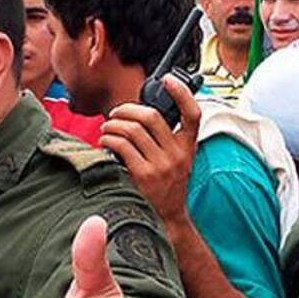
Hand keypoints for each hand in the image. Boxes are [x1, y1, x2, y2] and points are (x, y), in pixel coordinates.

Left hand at [100, 75, 199, 225]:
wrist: (168, 218)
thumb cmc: (168, 185)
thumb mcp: (179, 160)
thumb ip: (168, 138)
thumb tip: (141, 114)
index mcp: (188, 147)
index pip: (193, 114)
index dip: (181, 93)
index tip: (168, 80)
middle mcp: (178, 155)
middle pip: (152, 117)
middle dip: (128, 110)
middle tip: (116, 113)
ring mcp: (162, 166)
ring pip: (133, 130)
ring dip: (113, 125)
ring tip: (107, 128)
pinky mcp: (144, 175)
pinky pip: (122, 146)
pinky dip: (109, 139)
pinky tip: (105, 142)